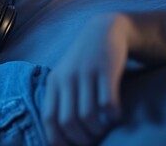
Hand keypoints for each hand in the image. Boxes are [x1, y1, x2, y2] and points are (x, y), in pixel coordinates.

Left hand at [43, 14, 129, 144]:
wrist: (103, 30)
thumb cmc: (84, 62)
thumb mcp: (65, 77)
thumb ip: (60, 100)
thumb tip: (59, 134)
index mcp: (53, 82)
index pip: (49, 118)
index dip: (57, 139)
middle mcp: (67, 78)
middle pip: (68, 121)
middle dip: (80, 139)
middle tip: (92, 142)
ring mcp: (86, 74)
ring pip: (87, 115)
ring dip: (97, 131)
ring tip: (104, 131)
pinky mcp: (106, 70)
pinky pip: (107, 102)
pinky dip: (112, 116)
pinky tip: (117, 117)